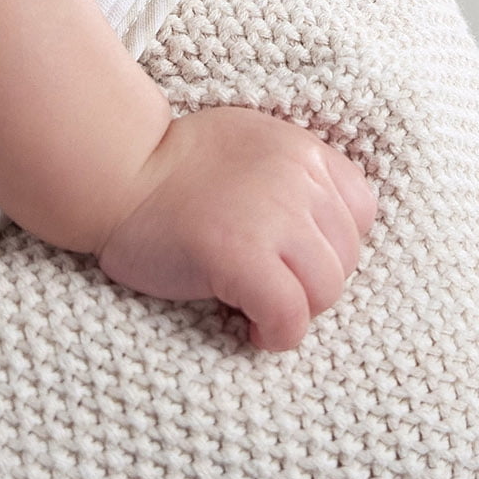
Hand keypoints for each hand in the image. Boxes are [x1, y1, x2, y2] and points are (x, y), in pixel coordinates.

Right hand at [95, 104, 378, 350]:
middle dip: (311, 282)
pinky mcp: (243, 257)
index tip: (292, 256)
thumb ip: (294, 174)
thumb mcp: (252, 144)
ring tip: (256, 306)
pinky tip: (248, 327)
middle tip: (267, 285)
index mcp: (302, 149)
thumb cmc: (175, 164)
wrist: (117, 172)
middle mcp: (298, 178)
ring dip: (295, 310)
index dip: (330, 244)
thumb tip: (326, 233)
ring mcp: (273, 217)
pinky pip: (289, 317)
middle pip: (345, 259)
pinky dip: (275, 334)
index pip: (361, 213)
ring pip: (326, 292)